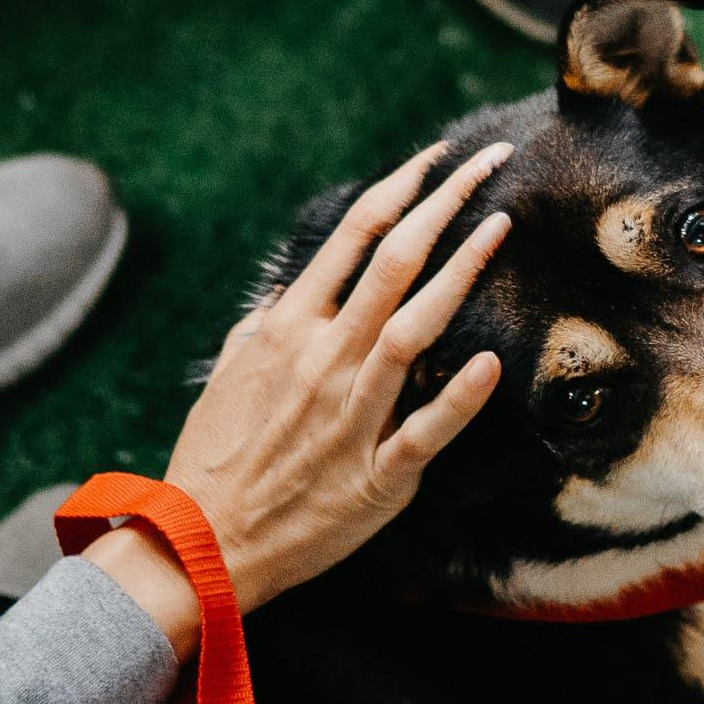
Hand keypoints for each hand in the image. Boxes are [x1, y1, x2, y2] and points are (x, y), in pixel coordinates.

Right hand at [89, 144, 512, 651]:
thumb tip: (293, 289)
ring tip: (501, 227)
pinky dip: (458, 398)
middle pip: (393, 264)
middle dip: (446, 204)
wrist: (202, 542)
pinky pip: (424, 431)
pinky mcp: (375, 475)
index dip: (401, 189)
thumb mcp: (228, 373)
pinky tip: (490, 364)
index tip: (437, 161)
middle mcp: (322, 360)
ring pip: (413, 330)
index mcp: (287, 330)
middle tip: (489, 162)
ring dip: (461, 273)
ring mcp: (350, 415)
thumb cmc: (213, 457)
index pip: (352, 238)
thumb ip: (265, 325)